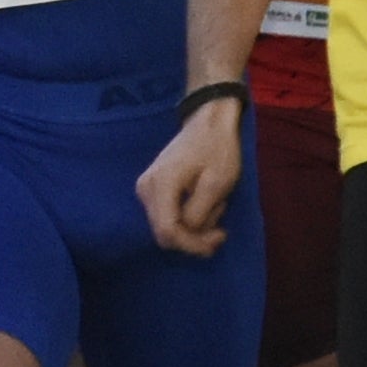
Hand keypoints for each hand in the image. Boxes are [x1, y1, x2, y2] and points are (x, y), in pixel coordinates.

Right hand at [137, 94, 243, 256]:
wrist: (207, 121)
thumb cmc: (217, 148)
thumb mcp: (217, 182)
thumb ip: (200, 213)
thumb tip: (188, 233)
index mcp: (161, 185)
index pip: (167, 231)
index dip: (192, 244)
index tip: (218, 238)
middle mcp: (146, 189)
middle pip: (164, 234)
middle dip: (194, 238)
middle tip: (221, 230)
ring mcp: (145, 189)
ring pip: (166, 227)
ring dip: (194, 227)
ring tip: (216, 206)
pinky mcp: (151, 189)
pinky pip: (167, 216)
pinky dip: (187, 218)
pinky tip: (203, 204)